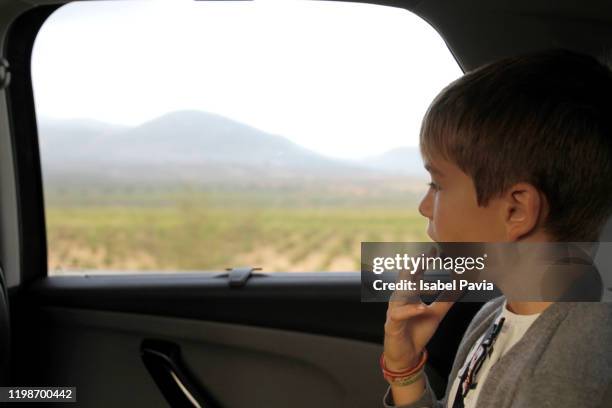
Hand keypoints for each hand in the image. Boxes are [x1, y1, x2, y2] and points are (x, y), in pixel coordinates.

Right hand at [383, 246, 455, 370]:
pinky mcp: (392, 323)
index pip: (416, 274)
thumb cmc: (417, 331)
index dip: (424, 262)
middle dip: (415, 267)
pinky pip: (400, 314)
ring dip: (414, 288)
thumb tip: (460, 287)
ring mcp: (394, 310)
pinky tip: (422, 308)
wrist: (406, 354)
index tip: (435, 250)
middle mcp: (400, 299)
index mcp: (409, 294)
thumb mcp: (436, 314)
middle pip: (406, 279)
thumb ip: (446, 300)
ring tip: (428, 283)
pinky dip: (411, 310)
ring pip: (401, 294)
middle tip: (425, 256)